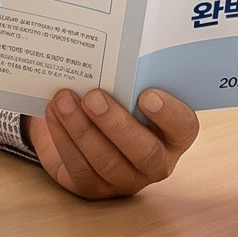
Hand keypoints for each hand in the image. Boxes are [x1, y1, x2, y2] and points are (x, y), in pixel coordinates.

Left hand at [28, 88, 200, 199]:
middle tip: (93, 96)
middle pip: (145, 152)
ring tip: (63, 100)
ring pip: (107, 162)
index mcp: (174, 133)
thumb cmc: (116, 97)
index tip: (146, 94)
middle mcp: (157, 162)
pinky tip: (53, 114)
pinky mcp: (95, 189)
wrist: (84, 124)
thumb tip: (117, 47)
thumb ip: (132, 77)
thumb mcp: (129, 87)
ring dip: (82, 129)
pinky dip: (64, 138)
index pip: (184, 127)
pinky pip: (80, 168)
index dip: (169, 114)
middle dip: (116, 124)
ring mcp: (126, 180)